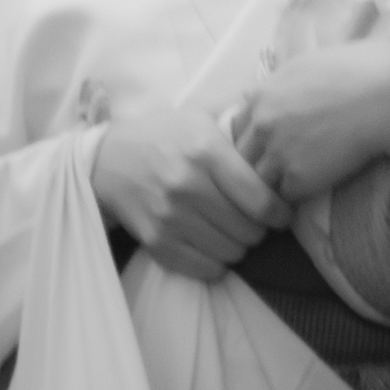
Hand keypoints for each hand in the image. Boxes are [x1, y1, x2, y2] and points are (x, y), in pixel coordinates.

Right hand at [91, 103, 291, 280]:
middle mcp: (188, 186)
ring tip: (231, 229)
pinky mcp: (156, 241)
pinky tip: (212, 243)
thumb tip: (282, 153)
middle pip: (249, 230)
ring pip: (231, 252)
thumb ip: (238, 136)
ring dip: (238, 245)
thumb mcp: (201, 120)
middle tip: (254, 220)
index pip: (260, 200)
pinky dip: (217, 262)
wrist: (107, 160)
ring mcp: (170, 217)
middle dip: (259, 228)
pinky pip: (205, 269)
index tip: (282, 214)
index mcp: (205, 152)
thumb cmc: (163, 136)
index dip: (280, 213)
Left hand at [233, 42, 389, 201]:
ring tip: (294, 183)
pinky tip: (312, 189)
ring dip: (273, 184)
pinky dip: (295, 196)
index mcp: (262, 94)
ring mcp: (277, 153)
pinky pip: (284, 196)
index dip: (253, 136)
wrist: (386, 97)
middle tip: (281, 166)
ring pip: (257, 180)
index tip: (270, 142)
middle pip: (242, 155)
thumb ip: (282, 80)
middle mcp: (262, 125)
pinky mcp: (298, 179)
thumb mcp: (309, 63)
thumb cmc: (359, 70)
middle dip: (257, 162)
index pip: (236, 127)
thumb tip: (269, 87)